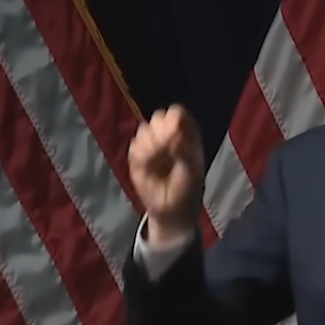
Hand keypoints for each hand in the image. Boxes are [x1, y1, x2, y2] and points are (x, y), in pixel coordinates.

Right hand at [128, 104, 204, 243]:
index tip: (174, 133)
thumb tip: (176, 131)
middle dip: (159, 131)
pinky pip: (133, 146)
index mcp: (186, 135)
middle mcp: (168, 135)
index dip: (174, 119)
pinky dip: (139, 155)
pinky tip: (147, 167)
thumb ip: (184, 150)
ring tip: (156, 162)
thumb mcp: (191, 170)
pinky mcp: (137, 156)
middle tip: (164, 149)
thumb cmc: (187, 188)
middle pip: (158, 117)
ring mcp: (152, 144)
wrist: (171, 210)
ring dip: (149, 144)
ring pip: (143, 130)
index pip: (178, 114)